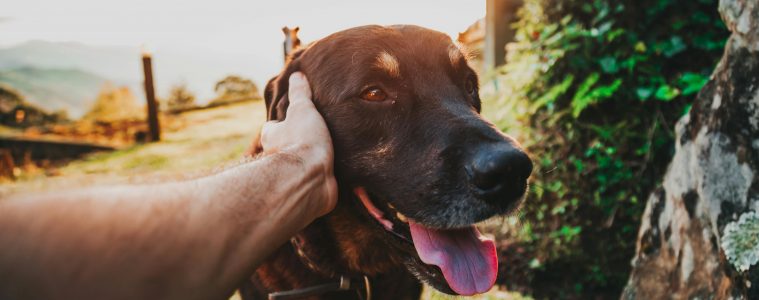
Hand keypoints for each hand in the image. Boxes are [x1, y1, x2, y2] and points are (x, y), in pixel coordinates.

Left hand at [260, 72, 337, 216]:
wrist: (311, 179)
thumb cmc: (303, 142)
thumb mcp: (302, 110)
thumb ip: (300, 93)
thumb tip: (297, 75)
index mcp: (272, 137)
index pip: (273, 127)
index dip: (282, 122)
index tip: (294, 118)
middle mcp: (277, 158)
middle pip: (284, 147)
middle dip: (295, 144)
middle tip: (314, 136)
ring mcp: (293, 176)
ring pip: (299, 166)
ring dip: (310, 162)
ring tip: (330, 153)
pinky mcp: (308, 191)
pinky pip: (316, 182)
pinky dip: (323, 178)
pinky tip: (337, 173)